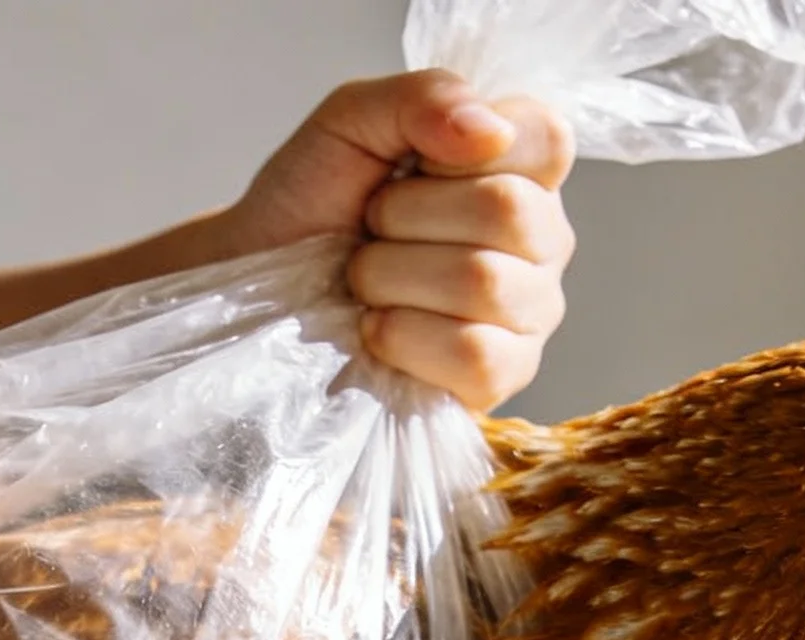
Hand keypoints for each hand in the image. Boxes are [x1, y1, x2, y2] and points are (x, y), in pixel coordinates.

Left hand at [218, 71, 575, 409]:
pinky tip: (377, 329)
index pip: (546, 138)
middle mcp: (540, 239)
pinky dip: (401, 337)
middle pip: (507, 211)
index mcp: (521, 167)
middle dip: (405, 218)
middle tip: (372, 229)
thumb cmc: (312, 202)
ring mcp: (528, 313)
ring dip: (391, 277)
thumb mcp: (350, 121)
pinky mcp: (502, 377)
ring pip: (483, 283)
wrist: (258, 286)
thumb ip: (422, 97)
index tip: (411, 164)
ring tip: (367, 281)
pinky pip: (474, 354)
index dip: (461, 150)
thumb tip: (487, 132)